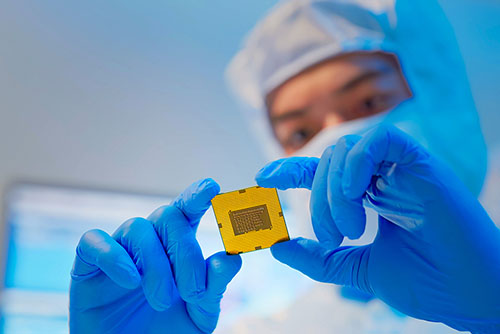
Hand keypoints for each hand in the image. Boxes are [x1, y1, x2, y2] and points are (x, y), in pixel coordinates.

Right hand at [69, 179, 241, 333]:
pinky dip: (113, 257)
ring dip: (156, 264)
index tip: (211, 187)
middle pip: (167, 216)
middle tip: (192, 291)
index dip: (197, 195)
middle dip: (185, 251)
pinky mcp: (87, 266)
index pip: (187, 211)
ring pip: (137, 227)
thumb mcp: (199, 314)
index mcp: (176, 249)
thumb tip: (231, 258)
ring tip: (162, 300)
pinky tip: (130, 281)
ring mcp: (118, 251)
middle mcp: (149, 242)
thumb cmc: (167, 333)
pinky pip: (93, 241)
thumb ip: (214, 287)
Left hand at [256, 125, 499, 333]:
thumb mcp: (358, 269)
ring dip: (335, 191)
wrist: (469, 295)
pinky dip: (359, 162)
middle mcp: (383, 176)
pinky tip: (357, 195)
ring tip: (348, 229)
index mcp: (370, 195)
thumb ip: (319, 259)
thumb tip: (277, 246)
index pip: (324, 170)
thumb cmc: (423, 282)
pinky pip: (382, 140)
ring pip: (347, 150)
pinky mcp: (422, 163)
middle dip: (317, 199)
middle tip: (328, 237)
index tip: (263, 178)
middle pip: (329, 162)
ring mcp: (402, 168)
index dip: (291, 169)